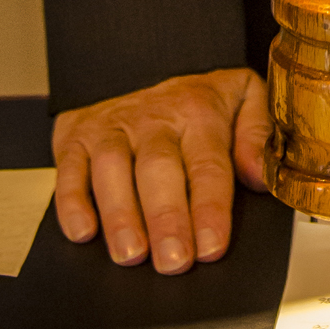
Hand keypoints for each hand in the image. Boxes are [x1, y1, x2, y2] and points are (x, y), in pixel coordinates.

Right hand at [52, 66, 269, 273]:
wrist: (137, 67)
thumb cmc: (192, 101)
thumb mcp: (242, 97)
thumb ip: (258, 133)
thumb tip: (259, 175)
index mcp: (199, 112)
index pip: (207, 164)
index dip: (210, 208)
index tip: (212, 246)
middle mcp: (154, 119)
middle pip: (159, 168)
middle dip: (166, 218)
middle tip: (174, 261)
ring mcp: (112, 129)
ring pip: (113, 169)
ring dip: (120, 214)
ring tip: (131, 253)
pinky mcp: (77, 140)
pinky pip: (70, 169)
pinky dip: (72, 202)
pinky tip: (83, 232)